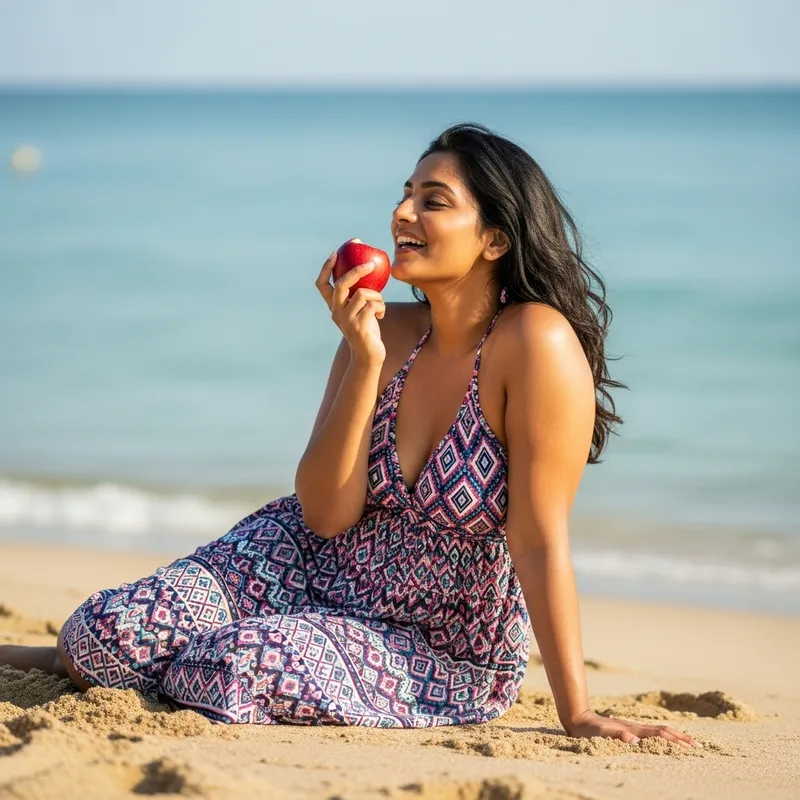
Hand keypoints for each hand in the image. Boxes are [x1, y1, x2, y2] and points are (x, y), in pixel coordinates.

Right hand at [316, 251, 385, 366]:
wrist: (369, 356)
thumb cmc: (368, 330)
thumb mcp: (360, 310)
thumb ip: (360, 294)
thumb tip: (370, 268)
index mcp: (334, 307)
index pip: (322, 285)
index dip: (326, 268)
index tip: (336, 253)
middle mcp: (336, 312)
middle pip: (341, 285)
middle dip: (356, 271)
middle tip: (370, 264)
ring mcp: (346, 320)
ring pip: (362, 294)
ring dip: (377, 296)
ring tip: (380, 305)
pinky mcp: (358, 327)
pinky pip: (372, 306)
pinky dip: (381, 307)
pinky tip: (382, 315)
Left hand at [566, 710, 698, 747]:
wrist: (579, 719)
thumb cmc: (590, 731)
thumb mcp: (602, 735)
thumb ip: (617, 736)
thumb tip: (634, 741)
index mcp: (634, 730)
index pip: (661, 734)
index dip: (676, 740)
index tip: (692, 745)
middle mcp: (636, 728)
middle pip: (664, 731)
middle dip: (681, 738)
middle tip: (698, 745)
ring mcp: (633, 728)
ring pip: (659, 731)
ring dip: (674, 736)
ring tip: (687, 742)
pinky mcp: (628, 730)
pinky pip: (651, 733)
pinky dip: (663, 736)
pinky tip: (664, 740)